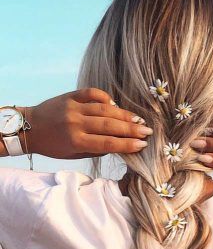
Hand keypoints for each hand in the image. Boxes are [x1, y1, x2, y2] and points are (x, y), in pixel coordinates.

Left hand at [17, 88, 152, 159]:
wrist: (30, 127)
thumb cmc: (53, 145)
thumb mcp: (73, 154)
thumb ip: (95, 149)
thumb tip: (118, 145)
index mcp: (76, 141)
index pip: (108, 143)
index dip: (127, 144)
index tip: (142, 145)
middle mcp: (76, 123)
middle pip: (109, 126)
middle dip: (131, 129)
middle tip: (148, 131)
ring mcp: (73, 107)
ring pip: (104, 109)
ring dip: (124, 114)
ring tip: (138, 120)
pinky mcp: (70, 96)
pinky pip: (92, 93)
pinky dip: (105, 98)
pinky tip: (115, 105)